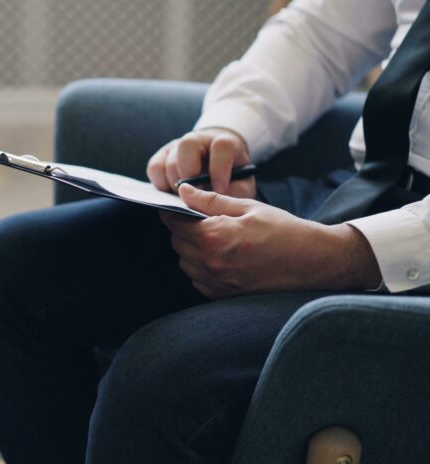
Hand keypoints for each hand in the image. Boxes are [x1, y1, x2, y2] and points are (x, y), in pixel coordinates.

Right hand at [147, 128, 255, 197]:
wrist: (215, 167)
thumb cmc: (230, 178)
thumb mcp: (242, 184)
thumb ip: (236, 191)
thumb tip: (219, 199)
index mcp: (224, 143)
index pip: (221, 146)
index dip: (219, 168)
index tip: (219, 189)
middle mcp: (199, 140)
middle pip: (188, 145)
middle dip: (189, 173)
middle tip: (195, 194)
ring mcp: (177, 146)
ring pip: (169, 159)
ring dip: (175, 183)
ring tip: (184, 197)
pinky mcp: (162, 155)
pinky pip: (154, 167)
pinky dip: (160, 184)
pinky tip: (171, 193)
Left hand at [158, 184, 380, 298]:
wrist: (313, 261)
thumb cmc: (283, 229)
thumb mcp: (247, 206)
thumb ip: (210, 200)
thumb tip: (183, 192)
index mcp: (214, 237)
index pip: (173, 222)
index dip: (173, 212)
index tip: (178, 206)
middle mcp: (211, 263)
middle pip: (176, 241)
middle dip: (183, 229)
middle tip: (203, 220)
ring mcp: (216, 282)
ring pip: (185, 261)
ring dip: (192, 248)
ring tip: (217, 238)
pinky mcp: (222, 294)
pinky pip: (197, 278)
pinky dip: (201, 266)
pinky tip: (222, 256)